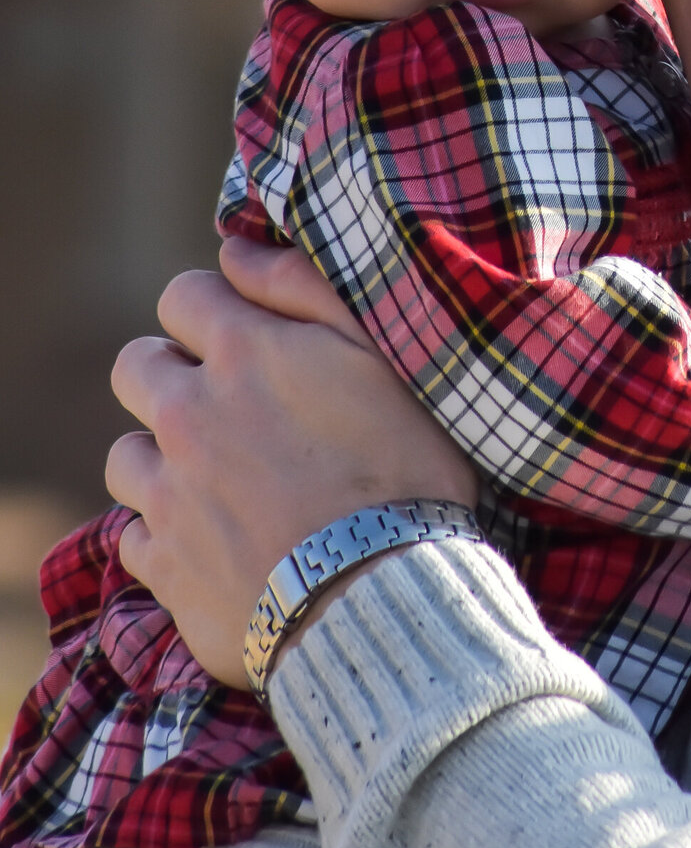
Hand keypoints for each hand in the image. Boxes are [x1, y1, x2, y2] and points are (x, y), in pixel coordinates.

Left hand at [105, 242, 476, 688]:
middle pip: (135, 367)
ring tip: (227, 479)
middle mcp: (188, 415)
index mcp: (242, 353)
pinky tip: (222, 541)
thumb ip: (304, 287)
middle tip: (230, 403)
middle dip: (173, 373)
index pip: (184, 294)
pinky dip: (168, 533)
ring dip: (166, 456)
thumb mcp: (381, 355)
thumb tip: (236, 250)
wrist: (386, 598)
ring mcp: (167, 494)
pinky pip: (136, 536)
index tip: (251, 334)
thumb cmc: (404, 468)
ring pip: (128, 454)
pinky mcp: (165, 566)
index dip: (215, 308)